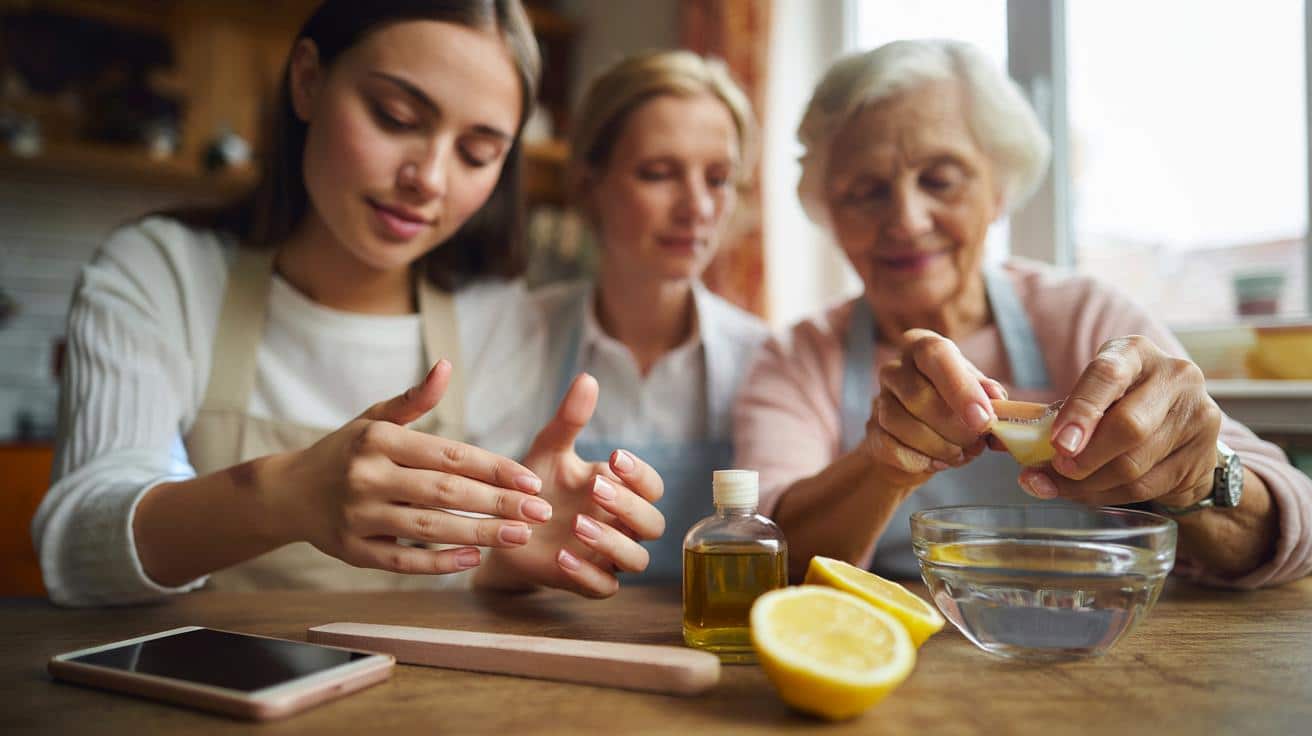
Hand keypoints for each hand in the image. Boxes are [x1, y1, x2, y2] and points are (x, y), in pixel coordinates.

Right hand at [269, 360, 549, 574]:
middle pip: (445, 492)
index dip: (494, 468)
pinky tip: (473, 560)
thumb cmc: (345, 451)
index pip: (449, 455)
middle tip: (539, 513)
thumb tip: (448, 366)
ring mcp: (359, 517)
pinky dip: (440, 563)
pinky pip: (403, 561)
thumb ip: (416, 399)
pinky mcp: (353, 552)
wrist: (288, 493)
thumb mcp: (374, 418)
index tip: (530, 480)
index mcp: (378, 440)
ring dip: (479, 534)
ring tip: (519, 536)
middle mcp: (367, 477)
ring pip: (429, 528)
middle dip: (498, 504)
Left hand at [476, 373, 665, 597]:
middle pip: (653, 524)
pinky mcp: (586, 583)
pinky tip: (562, 556)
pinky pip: (604, 588)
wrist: (501, 527)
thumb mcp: (548, 450)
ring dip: (612, 541)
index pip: (652, 486)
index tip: (614, 457)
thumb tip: (588, 378)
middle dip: (630, 507)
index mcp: (620, 491)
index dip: (640, 475)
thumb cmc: (534, 486)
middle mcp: (621, 526)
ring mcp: (607, 557)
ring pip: (636, 559)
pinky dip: (587, 574)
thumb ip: (570, 420)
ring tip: (577, 523)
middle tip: (596, 488)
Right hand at [868, 328, 1006, 486]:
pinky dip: (918, 459)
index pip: (936, 356)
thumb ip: (988, 396)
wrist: (920, 443)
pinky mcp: (871, 430)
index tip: (983, 419)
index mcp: (923, 347)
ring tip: (958, 454)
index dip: (961, 389)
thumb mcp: (977, 396)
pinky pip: (890, 447)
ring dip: (936, 445)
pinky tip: (936, 461)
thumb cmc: (954, 410)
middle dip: (953, 427)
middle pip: (917, 395)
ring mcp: (879, 398)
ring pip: (900, 422)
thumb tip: (996, 398)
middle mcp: (896, 368)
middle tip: (975, 443)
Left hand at [1019, 336, 1222, 505]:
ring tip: (1060, 485)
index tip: (1058, 443)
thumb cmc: (1119, 403)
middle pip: (1128, 427)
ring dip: (1089, 484)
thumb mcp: (1090, 395)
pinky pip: (1146, 486)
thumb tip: (1002, 440)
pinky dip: (1108, 495)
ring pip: (1134, 464)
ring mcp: (1196, 415)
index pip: (1107, 376)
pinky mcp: (1203, 454)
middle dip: (1085, 458)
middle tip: (1057, 469)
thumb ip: (1052, 414)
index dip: (1080, 411)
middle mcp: (1174, 376)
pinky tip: (1089, 492)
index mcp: (1135, 352)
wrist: (1181, 427)